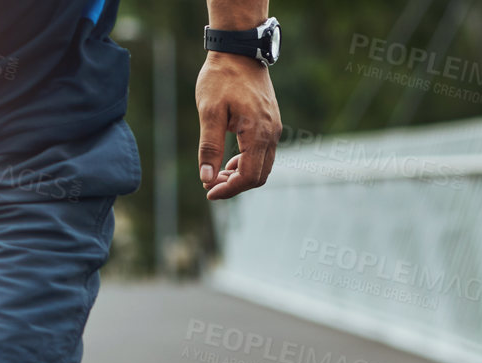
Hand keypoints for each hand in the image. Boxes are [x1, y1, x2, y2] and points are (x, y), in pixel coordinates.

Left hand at [196, 51, 279, 199]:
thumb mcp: (210, 112)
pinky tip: (230, 160)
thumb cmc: (222, 78)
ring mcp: (275, 128)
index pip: (248, 176)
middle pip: (259, 176)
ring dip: (241, 175)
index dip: (229, 190)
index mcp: (258, 133)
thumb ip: (209, 147)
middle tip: (210, 184)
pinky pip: (264, 153)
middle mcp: (272, 134)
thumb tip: (206, 177)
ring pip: (263, 166)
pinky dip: (248, 163)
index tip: (208, 192)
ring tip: (218, 173)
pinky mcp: (272, 123)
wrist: (240, 50)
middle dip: (235, 186)